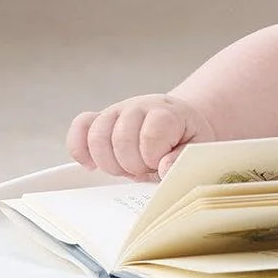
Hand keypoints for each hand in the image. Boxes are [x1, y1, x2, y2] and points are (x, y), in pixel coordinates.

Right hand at [68, 93, 216, 179]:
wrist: (179, 122)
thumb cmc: (187, 138)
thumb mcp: (197, 148)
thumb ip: (183, 158)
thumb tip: (164, 168)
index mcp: (166, 112)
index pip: (151, 135)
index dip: (152, 158)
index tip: (159, 166)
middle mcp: (138, 106)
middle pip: (121, 139)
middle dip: (132, 165)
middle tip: (145, 170)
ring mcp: (116, 111)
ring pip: (97, 136)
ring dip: (109, 163)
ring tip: (125, 170)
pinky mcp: (100, 119)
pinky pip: (80, 128)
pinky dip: (80, 149)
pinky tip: (90, 166)